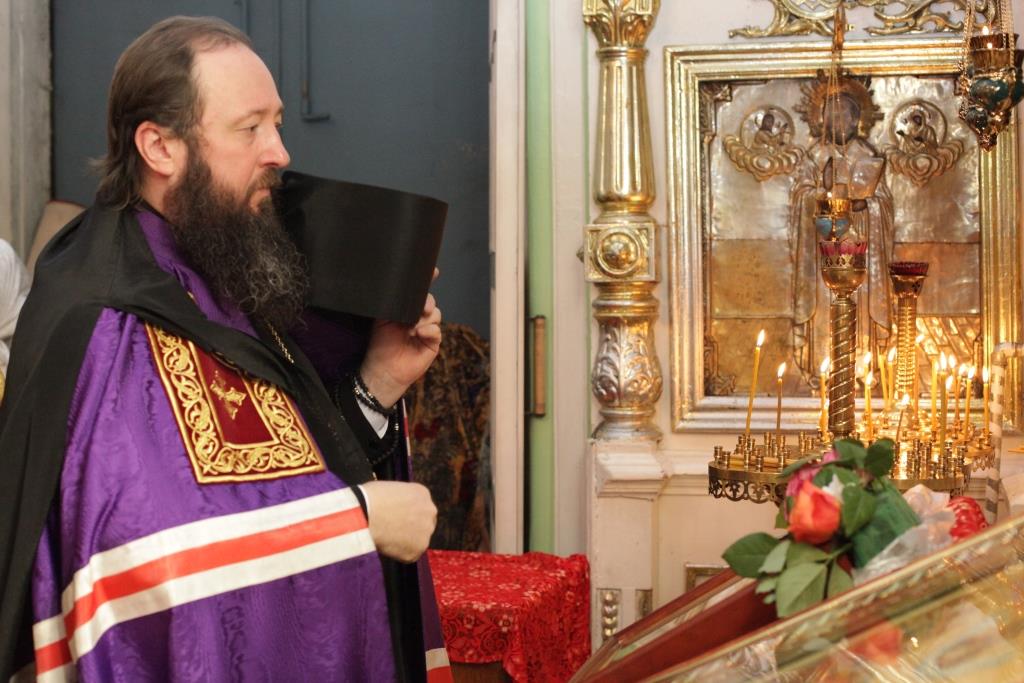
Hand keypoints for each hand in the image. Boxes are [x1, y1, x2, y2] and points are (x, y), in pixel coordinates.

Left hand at [360, 276, 441, 407]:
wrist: (383, 370)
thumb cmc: (380, 345)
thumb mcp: (382, 319)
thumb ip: (392, 303)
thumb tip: (399, 288)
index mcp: (406, 309)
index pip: (419, 292)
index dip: (427, 280)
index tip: (433, 271)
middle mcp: (418, 317)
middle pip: (430, 301)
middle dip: (426, 301)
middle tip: (419, 307)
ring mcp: (427, 329)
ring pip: (435, 314)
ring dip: (424, 318)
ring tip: (410, 329)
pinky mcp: (433, 342)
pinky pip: (437, 330)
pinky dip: (428, 330)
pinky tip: (418, 334)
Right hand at [360, 480, 436, 562]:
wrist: (366, 514)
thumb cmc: (370, 499)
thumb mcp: (390, 488)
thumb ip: (400, 499)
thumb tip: (395, 508)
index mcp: (422, 493)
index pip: (421, 507)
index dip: (408, 514)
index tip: (397, 519)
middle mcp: (429, 511)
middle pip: (424, 523)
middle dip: (411, 528)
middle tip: (393, 531)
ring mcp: (425, 532)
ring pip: (418, 540)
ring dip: (406, 542)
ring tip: (386, 537)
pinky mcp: (417, 550)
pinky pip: (409, 555)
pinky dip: (398, 554)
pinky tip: (386, 545)